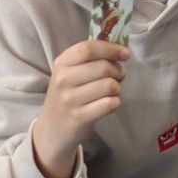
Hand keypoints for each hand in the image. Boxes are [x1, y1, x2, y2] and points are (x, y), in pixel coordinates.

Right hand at [31, 37, 128, 177]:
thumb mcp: (69, 73)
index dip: (110, 49)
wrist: (52, 129)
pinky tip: (109, 103)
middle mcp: (63, 80)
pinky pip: (110, 104)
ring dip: (117, 88)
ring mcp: (70, 100)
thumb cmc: (67, 96)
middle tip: (119, 76)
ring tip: (111, 91)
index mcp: (62, 63)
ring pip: (109, 85)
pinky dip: (115, 102)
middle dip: (119, 71)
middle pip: (103, 67)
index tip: (125, 53)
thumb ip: (89, 60)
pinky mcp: (80, 117)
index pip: (88, 48)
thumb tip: (120, 51)